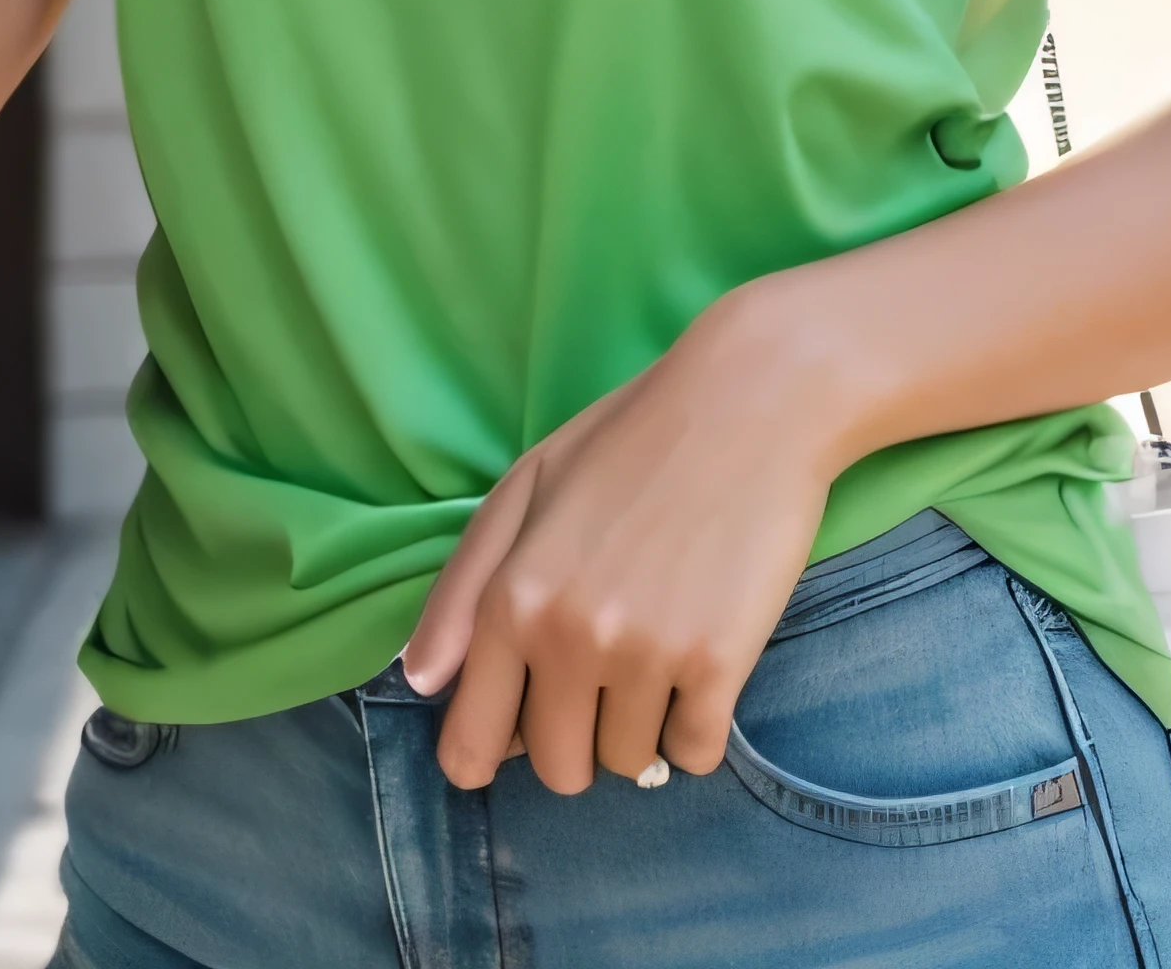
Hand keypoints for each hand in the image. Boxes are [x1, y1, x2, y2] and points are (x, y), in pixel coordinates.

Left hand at [401, 289, 836, 796]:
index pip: (471, 746)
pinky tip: (703, 663)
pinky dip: (698, 726)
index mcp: (511, 598)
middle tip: (608, 669)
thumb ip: (462, 590)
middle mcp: (568, 637)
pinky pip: (696, 754)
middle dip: (579, 735)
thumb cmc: (630, 438)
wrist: (751, 401)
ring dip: (644, 723)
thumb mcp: (525, 489)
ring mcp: (645, 654)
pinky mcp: (719, 664)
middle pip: (558, 769)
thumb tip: (419, 683)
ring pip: (631, 765)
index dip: (492, 750)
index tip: (521, 730)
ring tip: (661, 645)